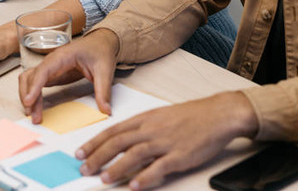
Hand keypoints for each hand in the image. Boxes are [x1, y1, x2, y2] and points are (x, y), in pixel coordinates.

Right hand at [19, 29, 118, 122]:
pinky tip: (35, 107)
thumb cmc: (100, 51)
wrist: (100, 42)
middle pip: (31, 76)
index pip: (44, 70)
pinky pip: (36, 83)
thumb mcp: (105, 70)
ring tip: (33, 115)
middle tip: (34, 116)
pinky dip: (32, 95)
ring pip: (29, 80)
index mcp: (64, 56)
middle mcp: (52, 61)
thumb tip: (105, 110)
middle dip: (28, 95)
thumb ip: (103, 91)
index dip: (34, 86)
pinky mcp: (52, 74)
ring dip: (27, 96)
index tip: (29, 101)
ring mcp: (50, 67)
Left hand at [76, 92, 258, 189]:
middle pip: (118, 142)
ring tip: (103, 179)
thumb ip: (141, 128)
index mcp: (145, 119)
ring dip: (117, 168)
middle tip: (84, 168)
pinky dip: (146, 177)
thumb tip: (122, 141)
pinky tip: (135, 186)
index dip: (94, 142)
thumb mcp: (160, 116)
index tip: (80, 152)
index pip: (113, 131)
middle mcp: (151, 129)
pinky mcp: (180, 155)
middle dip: (98, 156)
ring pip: (134, 155)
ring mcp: (165, 142)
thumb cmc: (190, 116)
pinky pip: (159, 167)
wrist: (217, 114)